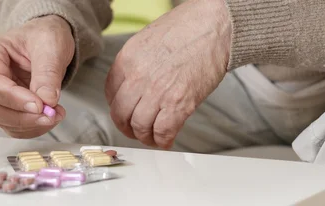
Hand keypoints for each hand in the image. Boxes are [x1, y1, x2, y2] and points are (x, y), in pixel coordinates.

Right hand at [0, 15, 73, 137]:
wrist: (48, 41)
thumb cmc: (44, 36)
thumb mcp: (50, 46)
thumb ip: (47, 73)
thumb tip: (47, 100)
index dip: (14, 98)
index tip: (38, 105)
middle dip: (23, 116)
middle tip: (50, 114)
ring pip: (3, 120)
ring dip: (31, 124)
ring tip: (55, 113)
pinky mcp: (6, 107)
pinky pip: (14, 126)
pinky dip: (33, 127)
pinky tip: (49, 116)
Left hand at [105, 0, 231, 148]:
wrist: (214, 27)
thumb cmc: (186, 29)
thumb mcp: (145, 41)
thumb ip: (135, 64)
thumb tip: (131, 85)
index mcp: (127, 60)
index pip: (110, 93)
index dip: (117, 106)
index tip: (123, 111)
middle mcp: (138, 78)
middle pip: (120, 114)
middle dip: (125, 127)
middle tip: (133, 129)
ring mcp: (158, 92)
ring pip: (140, 127)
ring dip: (144, 136)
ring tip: (150, 137)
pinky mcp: (179, 104)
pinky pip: (163, 132)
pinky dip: (162, 141)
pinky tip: (165, 141)